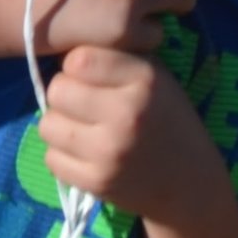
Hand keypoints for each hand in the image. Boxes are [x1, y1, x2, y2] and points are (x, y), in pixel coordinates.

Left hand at [40, 48, 228, 227]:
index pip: (78, 59)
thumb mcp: (154, 77)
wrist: (190, 183)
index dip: (77, 66)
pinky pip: (51, 159)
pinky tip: (85, 155)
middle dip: (65, 95)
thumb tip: (61, 54)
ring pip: (47, 125)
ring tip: (83, 131)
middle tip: (83, 106)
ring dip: (60, 127)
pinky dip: (63, 157)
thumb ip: (113, 59)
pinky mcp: (98, 182)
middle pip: (57, 90)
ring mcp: (110, 151)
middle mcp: (127, 113)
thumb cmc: (166, 119)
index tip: (90, 78)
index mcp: (144, 80)